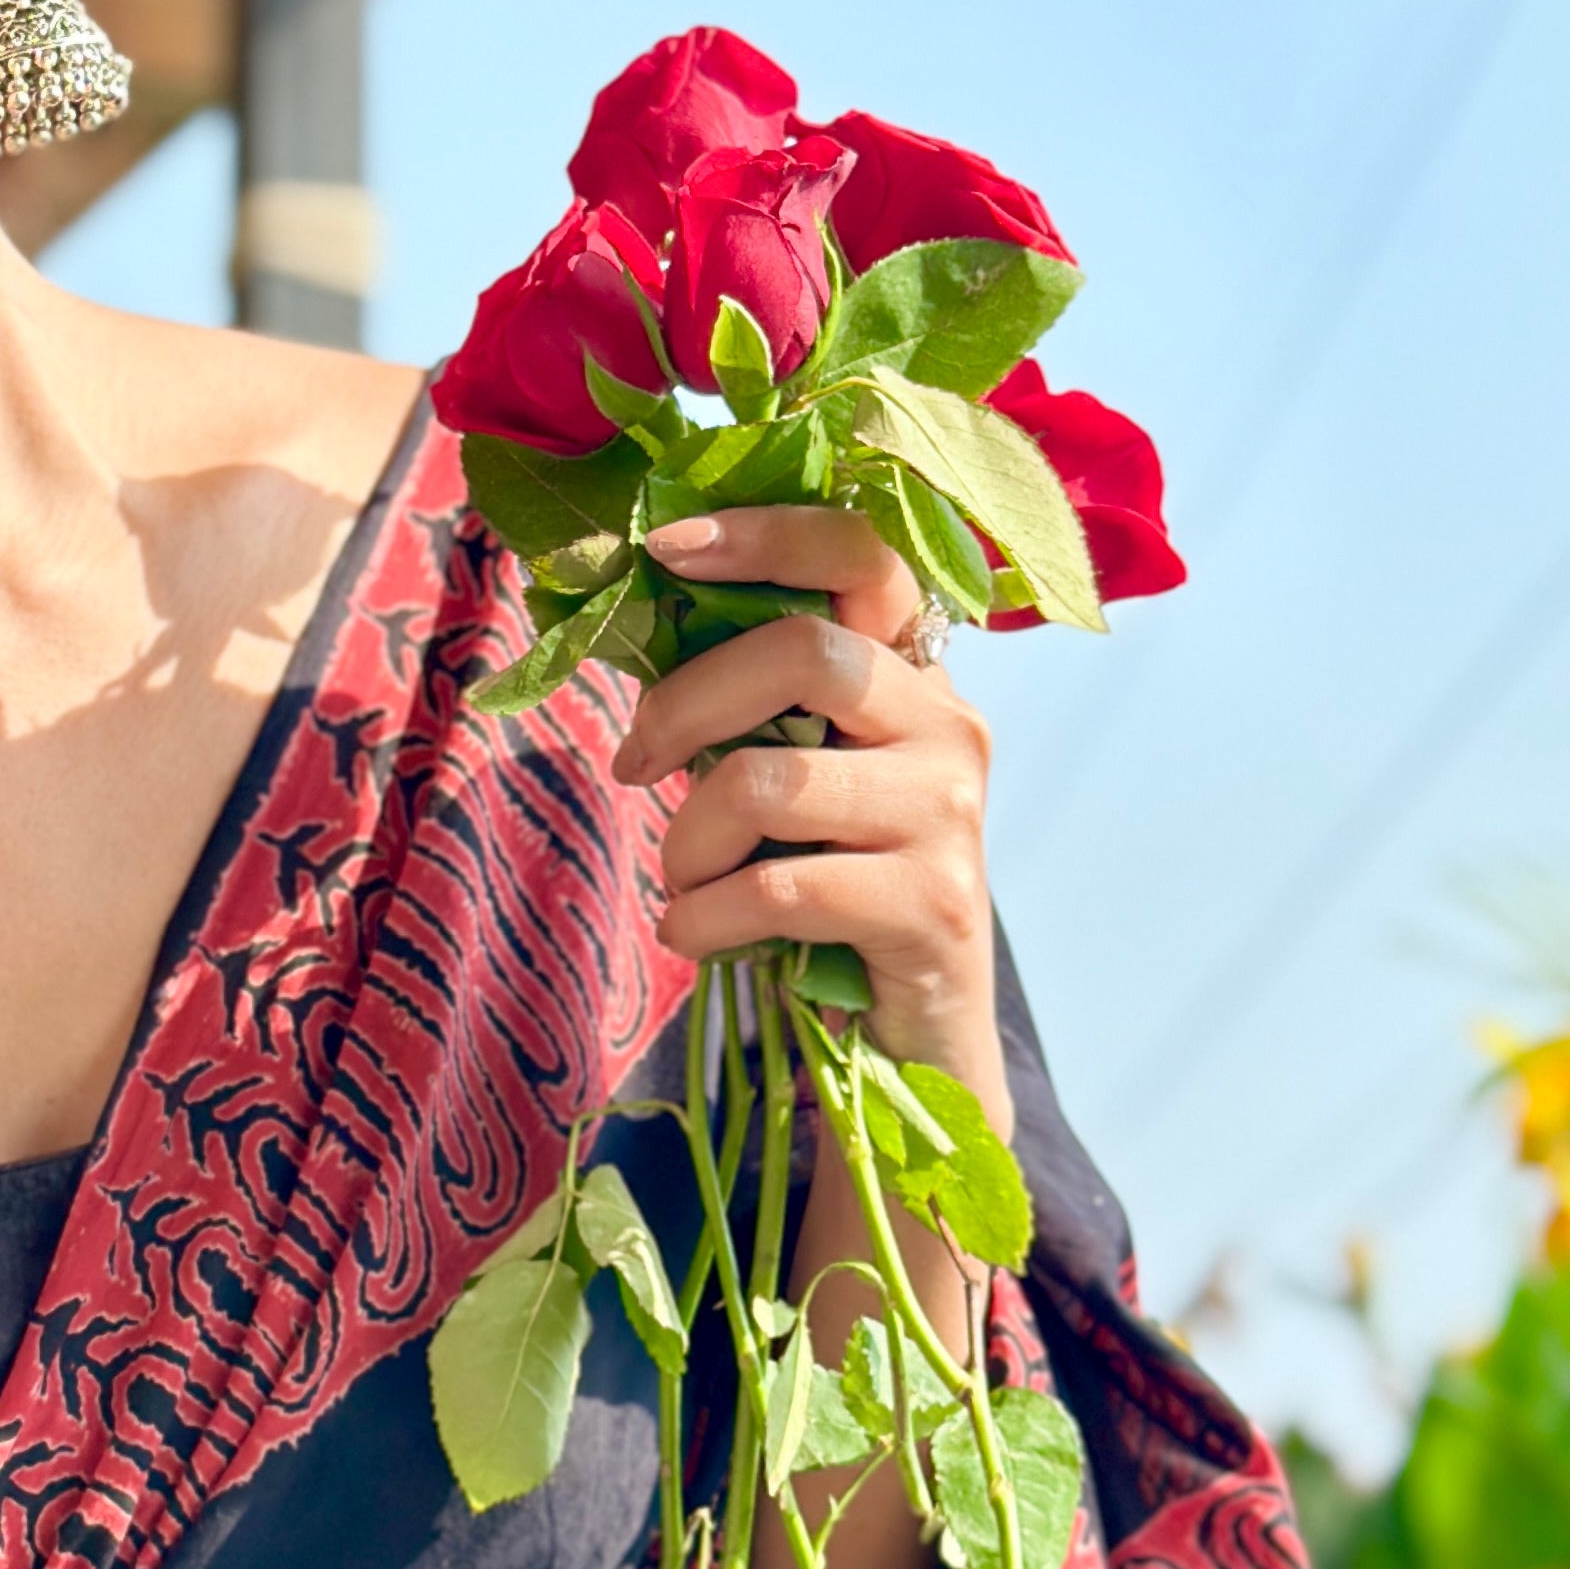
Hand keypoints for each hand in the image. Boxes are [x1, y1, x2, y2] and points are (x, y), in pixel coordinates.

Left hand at [607, 505, 1006, 1126]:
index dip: (763, 533)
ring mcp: (948, 813)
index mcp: (910, 675)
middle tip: (634, 765)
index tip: (662, 545)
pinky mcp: (932, 904)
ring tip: (684, 883)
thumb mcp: (789, 778)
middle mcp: (947, 724)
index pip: (860, 554)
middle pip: (805, 653)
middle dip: (685, 705)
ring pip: (770, 780)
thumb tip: (621, 616)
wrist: (914, 1034)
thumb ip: (743, 704)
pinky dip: (703, 916)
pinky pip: (777, 888)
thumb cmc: (829, 890)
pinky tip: (695, 933)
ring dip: (688, 840)